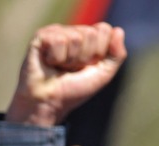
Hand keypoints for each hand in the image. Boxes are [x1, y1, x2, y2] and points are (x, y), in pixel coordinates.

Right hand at [5, 24, 125, 126]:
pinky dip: (56, 58)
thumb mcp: (103, 75)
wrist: (49, 103)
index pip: (103, 29)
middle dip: (84, 58)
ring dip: (69, 60)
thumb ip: (117, 54)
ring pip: (75, 38)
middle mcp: (72, 31)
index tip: (87, 66)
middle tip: (71, 69)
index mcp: (88, 38)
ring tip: (60, 68)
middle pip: (90, 33)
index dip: (99, 52)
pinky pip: (58, 41)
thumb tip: (118, 31)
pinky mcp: (41, 36)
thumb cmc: (73, 90)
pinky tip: (49, 63)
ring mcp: (56, 32)